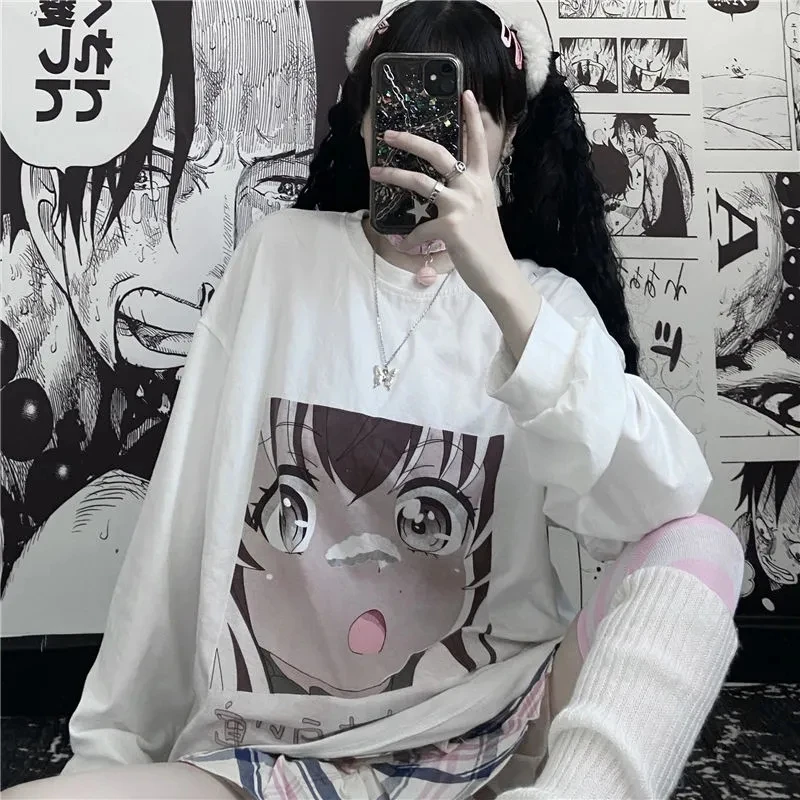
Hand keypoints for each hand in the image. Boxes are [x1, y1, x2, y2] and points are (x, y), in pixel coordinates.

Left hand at [369, 90, 515, 298]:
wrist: (496, 273)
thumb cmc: (486, 245)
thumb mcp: (480, 212)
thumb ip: (464, 197)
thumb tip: (440, 194)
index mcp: (482, 181)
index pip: (478, 143)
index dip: (472, 118)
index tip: (464, 94)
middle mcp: (472, 187)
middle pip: (438, 153)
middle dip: (410, 141)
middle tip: (390, 135)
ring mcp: (461, 205)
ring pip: (420, 181)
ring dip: (394, 176)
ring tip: (375, 173)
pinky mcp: (450, 226)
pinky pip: (419, 228)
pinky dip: (410, 237)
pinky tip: (406, 243)